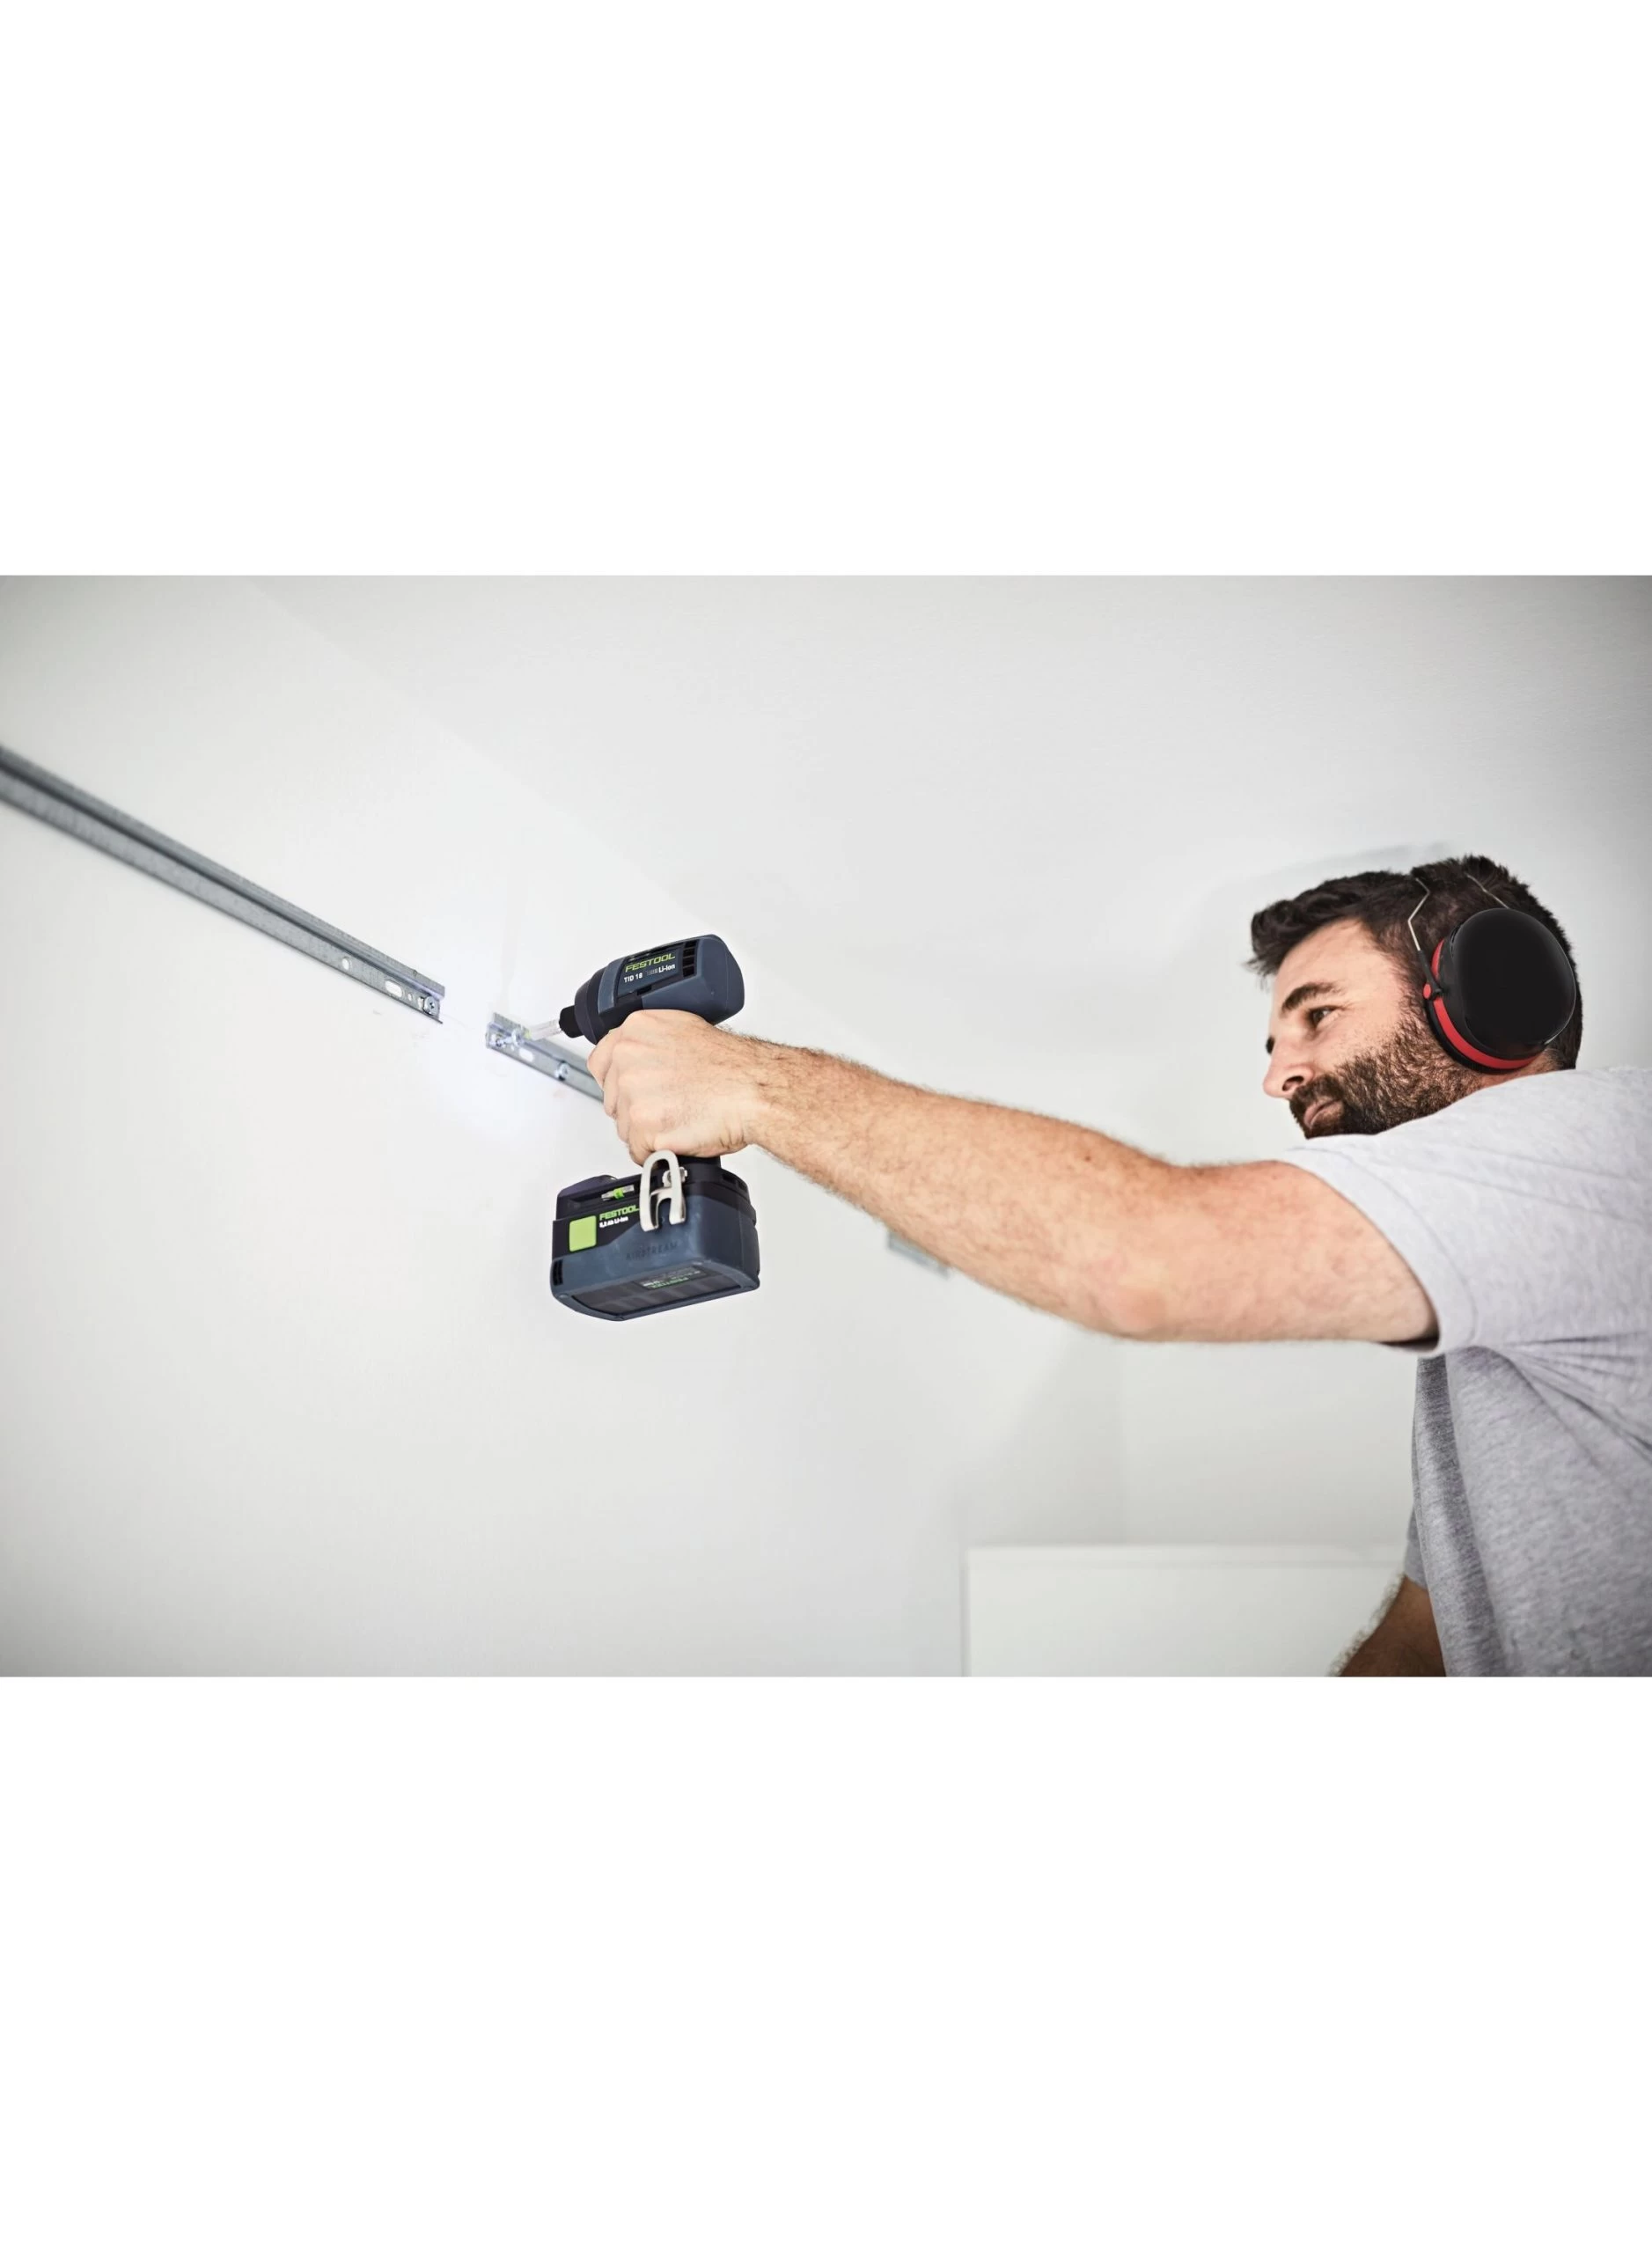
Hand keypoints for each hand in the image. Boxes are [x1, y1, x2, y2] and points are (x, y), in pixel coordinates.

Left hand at [586, 1010, 764, 1165]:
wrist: (754, 1090)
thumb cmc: (732, 1067)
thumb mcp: (685, 1031)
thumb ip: (652, 1043)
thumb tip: (643, 1057)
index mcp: (636, 1030)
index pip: (601, 1062)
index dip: (620, 1081)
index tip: (634, 1089)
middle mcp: (629, 1058)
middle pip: (613, 1098)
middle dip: (637, 1108)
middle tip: (669, 1106)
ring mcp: (634, 1093)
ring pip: (624, 1127)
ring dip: (647, 1131)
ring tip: (680, 1118)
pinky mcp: (643, 1127)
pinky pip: (638, 1150)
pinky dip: (656, 1151)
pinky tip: (679, 1135)